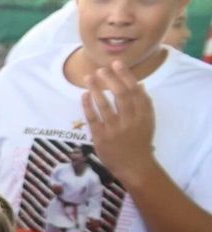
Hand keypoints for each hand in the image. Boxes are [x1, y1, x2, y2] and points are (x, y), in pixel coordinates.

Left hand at [83, 61, 157, 185]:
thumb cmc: (140, 142)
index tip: (117, 64)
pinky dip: (88, 105)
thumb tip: (140, 84)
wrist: (135, 167)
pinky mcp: (101, 138)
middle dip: (110, 79)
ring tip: (89, 77)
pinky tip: (84, 95)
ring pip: (105, 105)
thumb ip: (145, 104)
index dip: (125, 76)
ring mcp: (115, 129)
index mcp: (143, 115)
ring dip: (96, 89)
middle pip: (120, 95)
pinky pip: (93, 118)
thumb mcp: (148, 122)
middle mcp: (130, 120)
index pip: (134, 90)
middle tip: (101, 69)